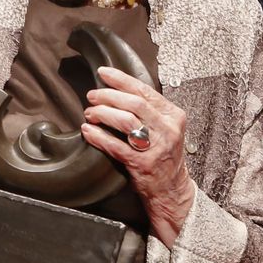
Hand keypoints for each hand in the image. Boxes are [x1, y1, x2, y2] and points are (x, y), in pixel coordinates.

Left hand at [81, 66, 196, 246]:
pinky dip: (98, 136)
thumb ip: (149, 110)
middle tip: (92, 96)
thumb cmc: (164, 156)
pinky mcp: (142, 164)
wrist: (172, 189)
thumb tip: (119, 90)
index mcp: (174, 116)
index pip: (145, 91)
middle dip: (108, 96)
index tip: (104, 73)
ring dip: (102, 114)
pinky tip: (88, 131)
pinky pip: (115, 145)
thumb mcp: (166, 128)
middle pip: (134, 104)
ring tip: (89, 113)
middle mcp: (167, 129)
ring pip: (125, 121)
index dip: (122, 79)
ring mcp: (156, 147)